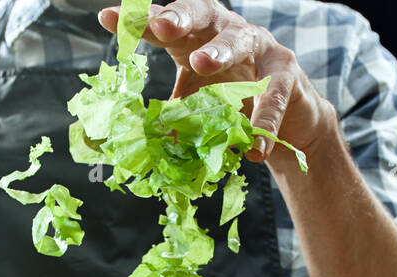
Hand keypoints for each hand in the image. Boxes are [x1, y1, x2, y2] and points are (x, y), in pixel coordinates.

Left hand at [97, 1, 335, 169]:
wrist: (287, 123)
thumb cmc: (236, 105)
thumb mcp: (199, 107)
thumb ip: (175, 115)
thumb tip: (142, 142)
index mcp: (195, 38)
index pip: (163, 24)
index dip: (138, 21)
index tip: (109, 19)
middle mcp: (225, 31)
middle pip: (200, 14)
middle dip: (179, 17)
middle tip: (162, 27)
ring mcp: (259, 47)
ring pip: (238, 40)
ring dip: (219, 50)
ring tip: (201, 63)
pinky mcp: (286, 73)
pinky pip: (273, 93)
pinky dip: (263, 118)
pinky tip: (255, 142)